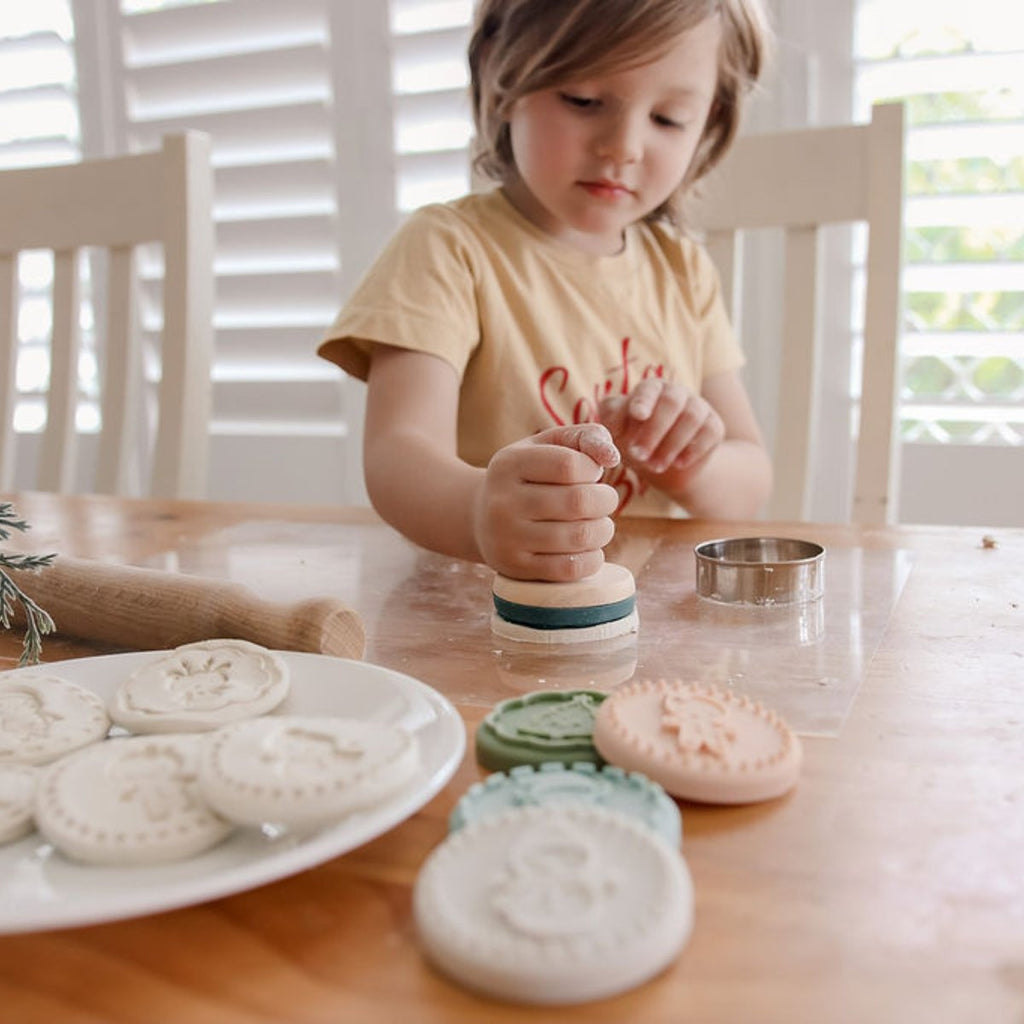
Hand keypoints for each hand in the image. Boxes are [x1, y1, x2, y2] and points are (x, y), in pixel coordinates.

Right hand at [473, 423, 620, 580]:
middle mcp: (502, 501)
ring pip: (579, 536)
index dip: (593, 469)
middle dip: (606, 500)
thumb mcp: (546, 446)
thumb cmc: (528, 477)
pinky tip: (588, 548)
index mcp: (509, 464)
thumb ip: (584, 437)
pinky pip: (569, 568)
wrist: (481, 518)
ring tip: (599, 524)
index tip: (592, 473)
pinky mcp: (516, 569)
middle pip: (578, 501)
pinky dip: (592, 558)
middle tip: (605, 500)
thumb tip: (611, 457)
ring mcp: (506, 538)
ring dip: (603, 530)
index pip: (568, 464)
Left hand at [599, 377, 723, 477]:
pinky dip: (693, 450)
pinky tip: (678, 464)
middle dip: (654, 430)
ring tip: (655, 466)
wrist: (663, 467)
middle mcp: (676, 393)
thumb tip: (609, 411)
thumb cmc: (634, 442)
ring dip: (671, 444)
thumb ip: (612, 420)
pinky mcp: (714, 426)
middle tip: (639, 455)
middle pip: (671, 401)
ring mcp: (698, 407)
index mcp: (650, 389)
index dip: (643, 401)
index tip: (638, 415)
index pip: (648, 389)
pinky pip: (709, 432)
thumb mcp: (617, 433)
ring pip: (692, 417)